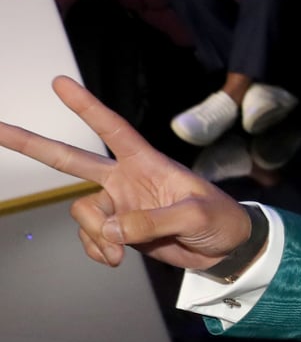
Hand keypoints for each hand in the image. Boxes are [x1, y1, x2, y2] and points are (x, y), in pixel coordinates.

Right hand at [0, 76, 252, 270]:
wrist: (227, 251)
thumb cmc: (221, 221)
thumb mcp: (196, 216)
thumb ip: (153, 221)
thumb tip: (110, 229)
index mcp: (147, 163)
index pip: (113, 129)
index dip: (87, 107)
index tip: (60, 83)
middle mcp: (125, 179)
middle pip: (70, 159)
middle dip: (32, 144)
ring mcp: (119, 205)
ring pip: (83, 214)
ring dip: (97, 235)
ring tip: (122, 249)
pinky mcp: (118, 231)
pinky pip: (92, 239)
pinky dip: (99, 251)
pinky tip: (117, 259)